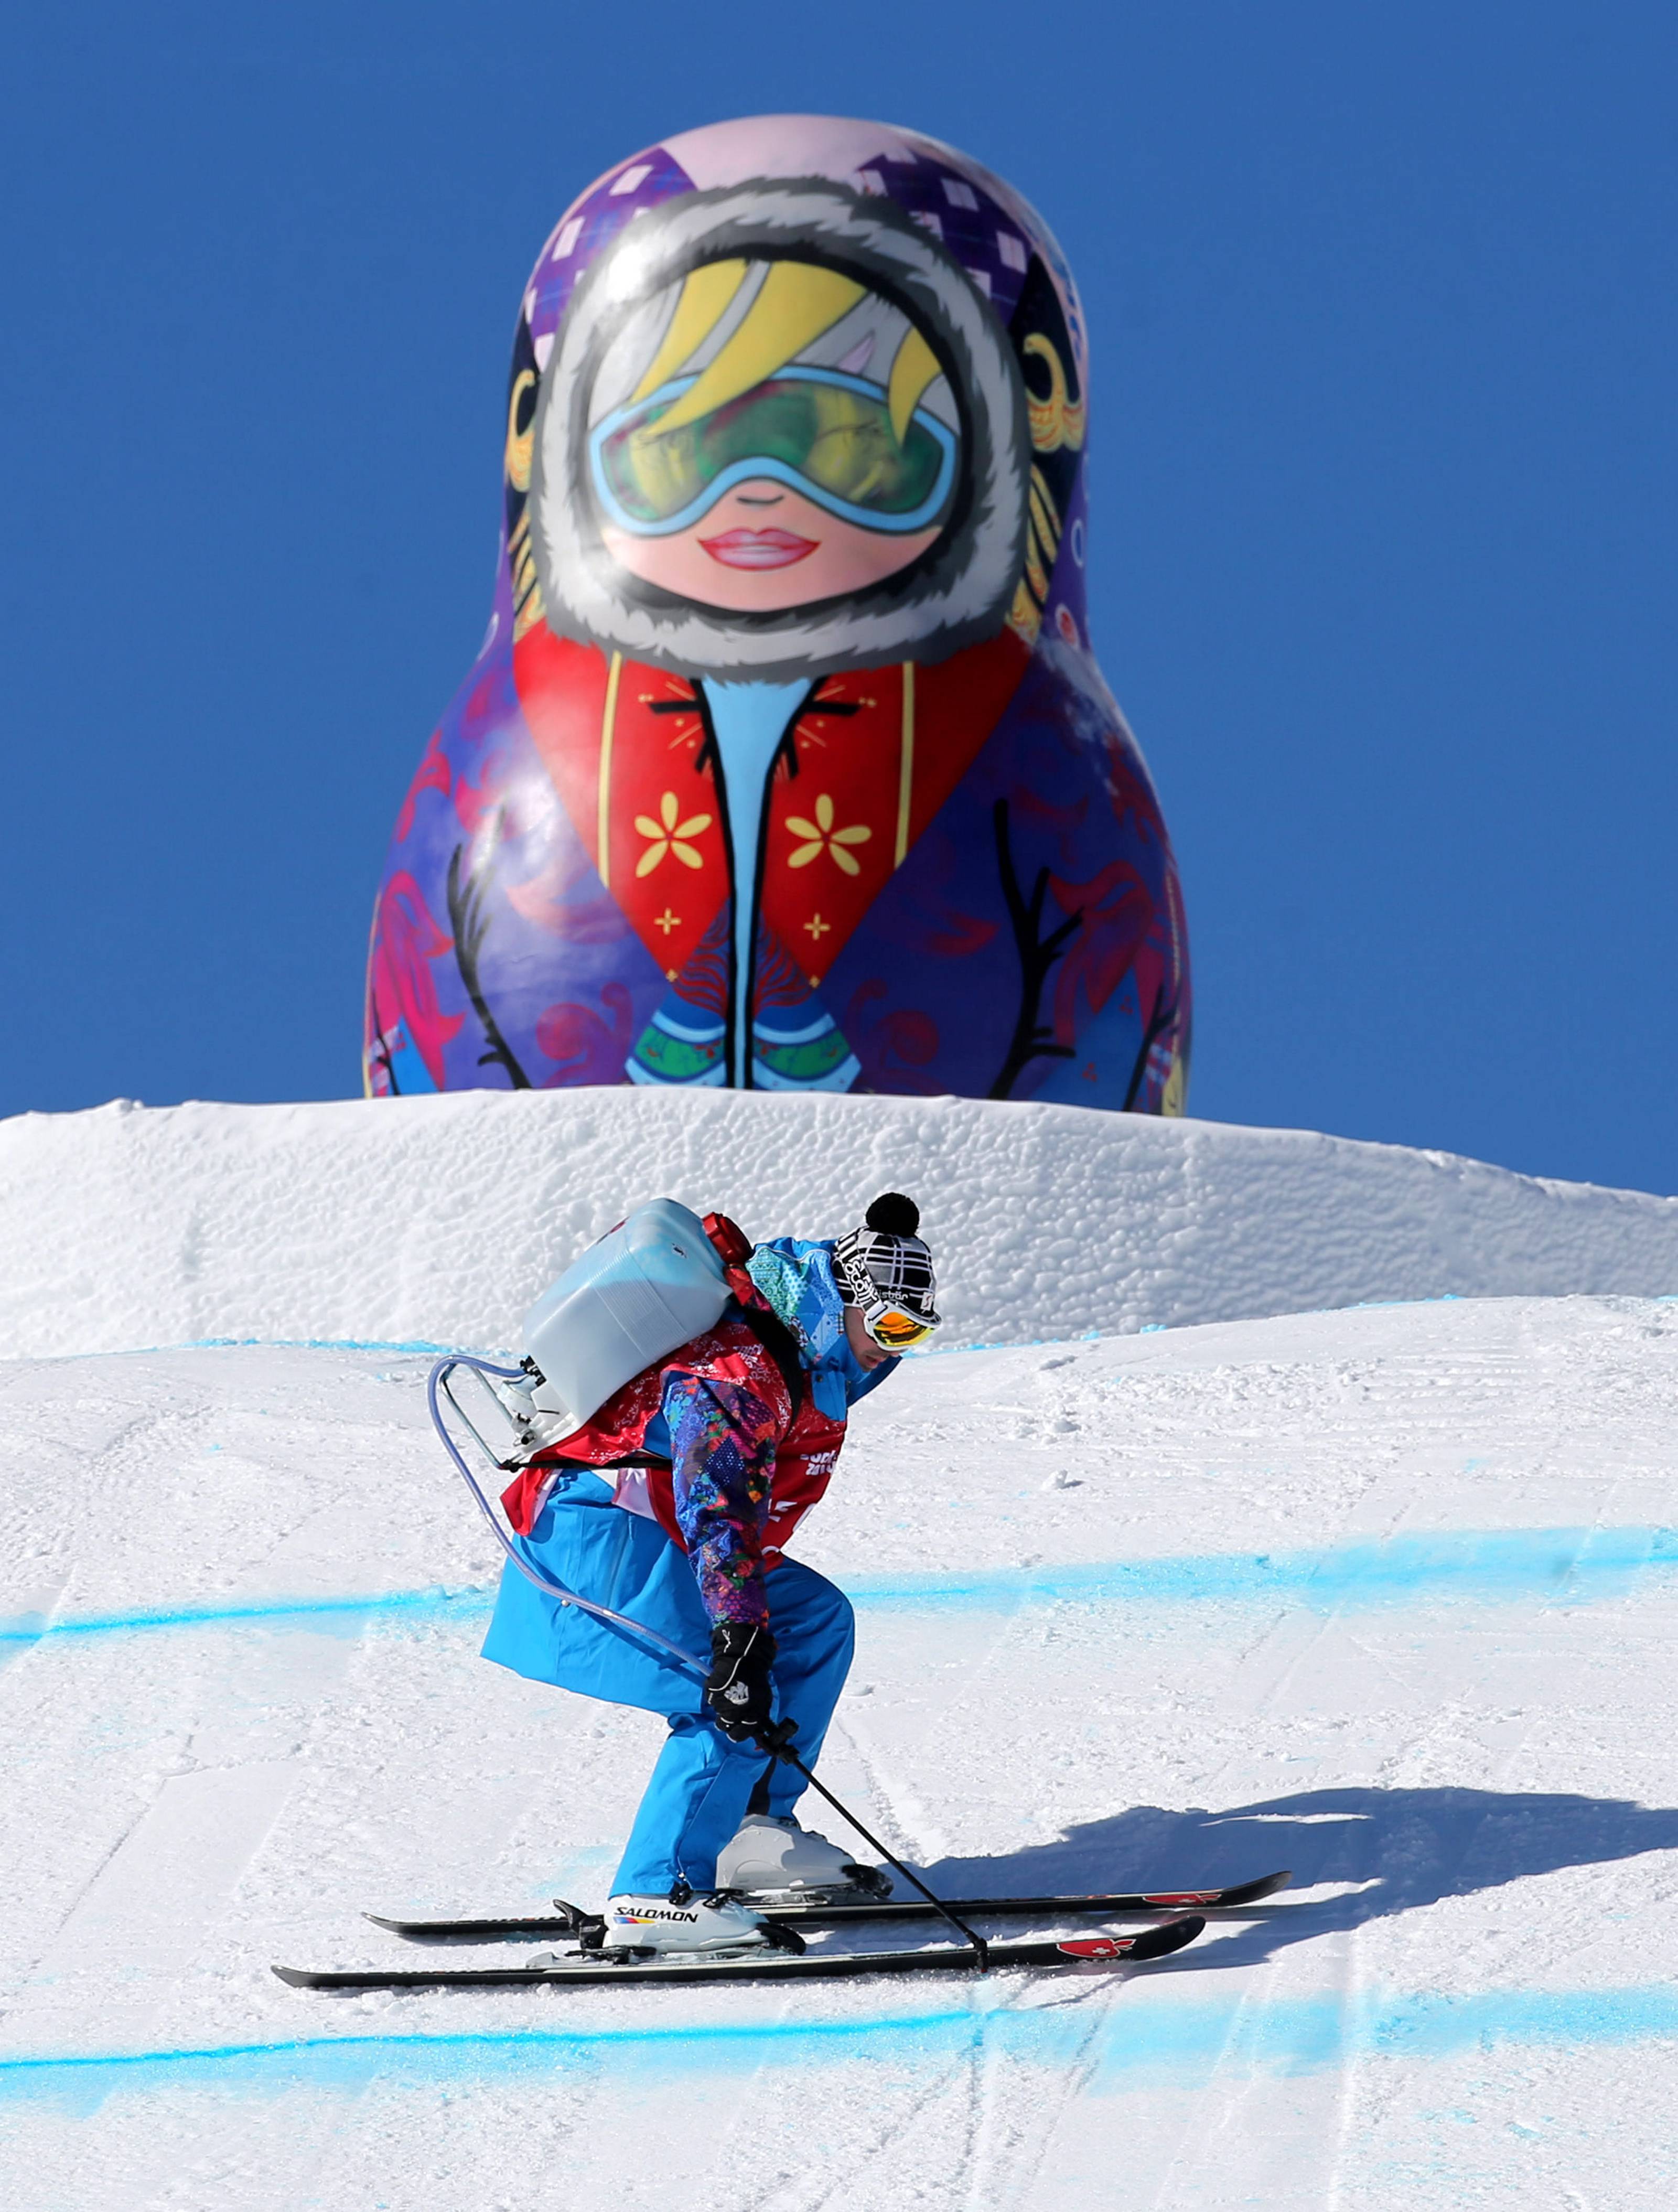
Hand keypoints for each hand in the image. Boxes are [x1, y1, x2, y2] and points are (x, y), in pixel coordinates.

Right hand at [704, 1622, 776, 1741]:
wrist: (743, 1655)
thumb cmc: (756, 1676)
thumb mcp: (764, 1698)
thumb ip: (758, 1714)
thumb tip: (754, 1727)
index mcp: (751, 1714)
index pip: (740, 1734)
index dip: (738, 1732)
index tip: (737, 1728)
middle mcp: (735, 1712)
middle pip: (724, 1726)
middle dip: (727, 1720)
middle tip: (731, 1710)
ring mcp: (721, 1703)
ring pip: (717, 1712)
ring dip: (722, 1706)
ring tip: (729, 1693)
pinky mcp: (711, 1693)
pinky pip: (711, 1700)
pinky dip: (715, 1695)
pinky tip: (724, 1686)